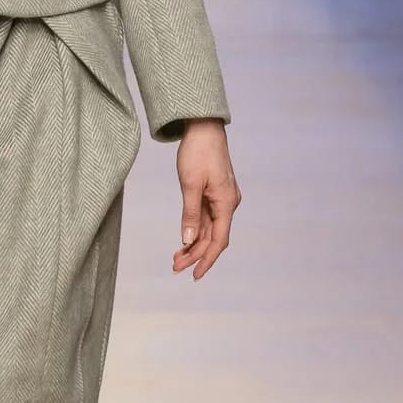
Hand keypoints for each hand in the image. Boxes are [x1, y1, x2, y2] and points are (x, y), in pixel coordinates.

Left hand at [173, 118, 239, 280]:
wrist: (203, 127)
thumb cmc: (198, 152)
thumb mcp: (190, 184)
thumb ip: (190, 214)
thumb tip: (188, 240)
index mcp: (226, 202)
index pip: (219, 240)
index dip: (207, 259)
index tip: (195, 275)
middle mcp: (228, 203)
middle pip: (214, 237)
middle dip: (195, 254)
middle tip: (175, 267)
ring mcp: (221, 199)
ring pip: (209, 229)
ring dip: (194, 244)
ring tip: (176, 258)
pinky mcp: (214, 193)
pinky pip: (206, 218)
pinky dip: (195, 230)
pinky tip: (183, 241)